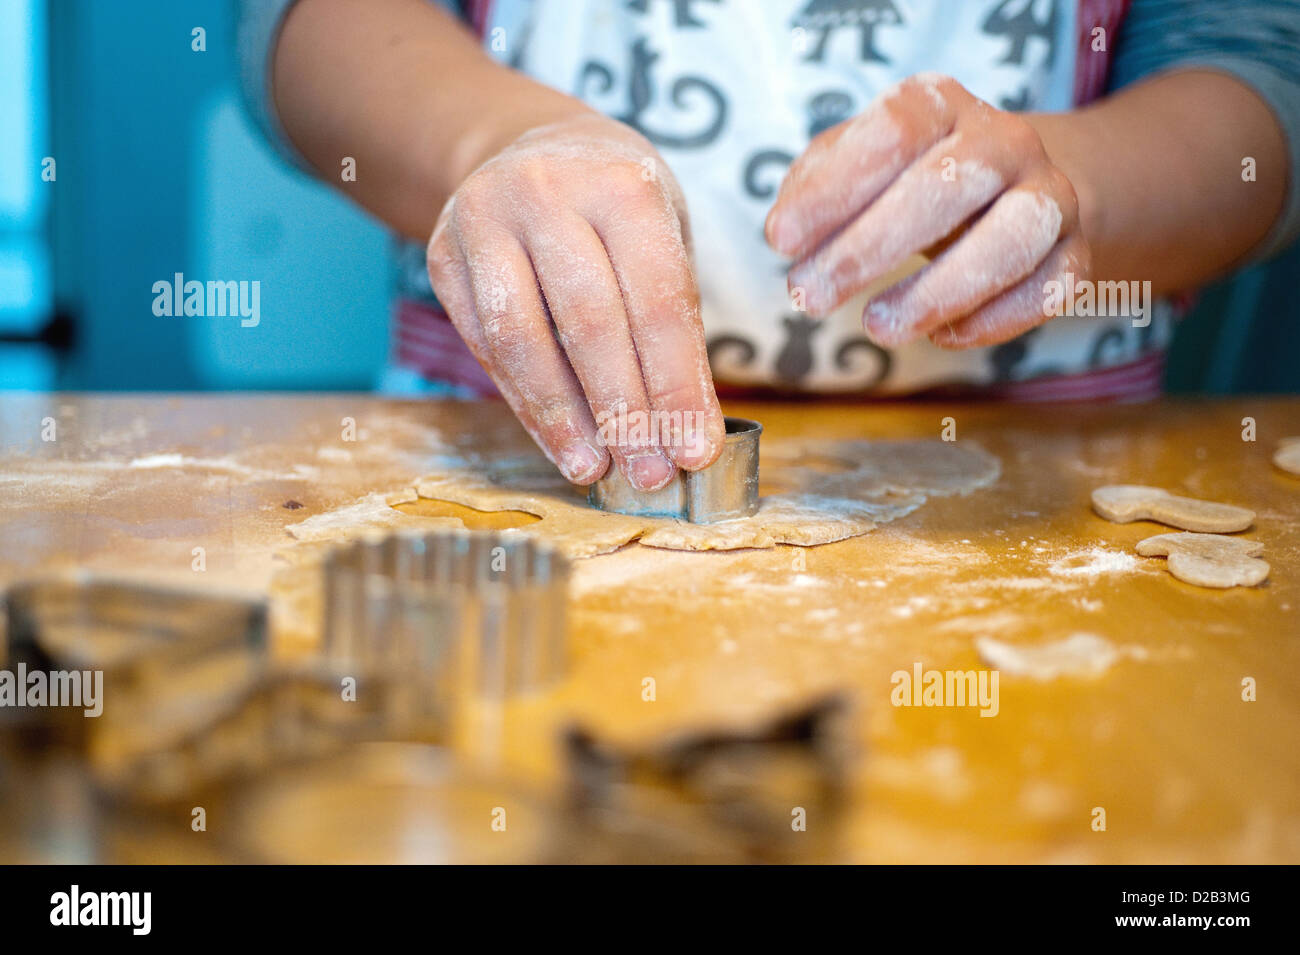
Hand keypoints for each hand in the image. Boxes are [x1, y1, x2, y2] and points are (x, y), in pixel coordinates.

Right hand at [427, 113, 724, 489]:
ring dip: (564, 418)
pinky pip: (485, 345)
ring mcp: (485, 222)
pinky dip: (525, 403)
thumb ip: (672, 318)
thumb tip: (684, 429)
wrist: (528, 147)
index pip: (656, 302)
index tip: (695, 449)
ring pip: (523, 339)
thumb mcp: (662, 231)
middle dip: (625, 412)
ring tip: (597, 470)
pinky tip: (559, 441)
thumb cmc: (614, 205)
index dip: (677, 385)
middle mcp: (547, 194)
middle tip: (651, 473)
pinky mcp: (444, 256)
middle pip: (589, 324)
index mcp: (622, 185)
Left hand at [766, 73, 1090, 348]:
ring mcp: (1049, 196)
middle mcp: (1003, 141)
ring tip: (877, 327)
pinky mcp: (1075, 253)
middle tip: (810, 298)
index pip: (893, 132)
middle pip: (947, 185)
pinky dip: (993, 320)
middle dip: (868, 248)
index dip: (835, 188)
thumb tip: (788, 234)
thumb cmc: (909, 178)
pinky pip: (1049, 288)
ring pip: (1011, 239)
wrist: (1015, 187)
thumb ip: (816, 184)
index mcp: (942, 106)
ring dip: (938, 291)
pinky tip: (942, 337)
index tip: (781, 241)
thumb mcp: (857, 162)